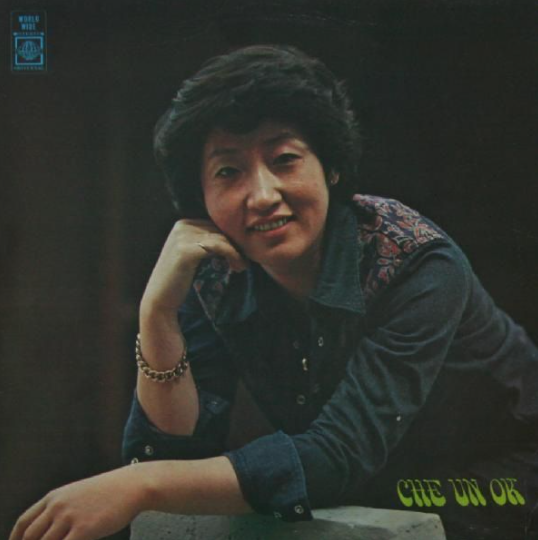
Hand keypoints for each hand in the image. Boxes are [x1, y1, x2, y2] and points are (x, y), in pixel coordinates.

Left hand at [10, 467, 145, 539]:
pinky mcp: (83, 529)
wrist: (131, 485)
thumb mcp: (78, 493)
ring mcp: (69, 517)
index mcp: (54, 497)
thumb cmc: (108, 491)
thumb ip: (61, 508)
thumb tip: (49, 529)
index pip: (24, 522)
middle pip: (30, 537)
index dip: (16, 539)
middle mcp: (58, 506)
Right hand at [141, 218, 247, 315]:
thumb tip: (236, 240)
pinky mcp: (187, 250)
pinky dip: (233, 256)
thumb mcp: (192, 255)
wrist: (160, 299)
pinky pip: (219, 247)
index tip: (241, 255)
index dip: (231, 239)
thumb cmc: (179, 280)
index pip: (215, 225)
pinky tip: (239, 267)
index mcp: (183, 224)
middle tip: (244, 262)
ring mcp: (183, 237)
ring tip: (242, 267)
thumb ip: (206, 243)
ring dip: (237, 252)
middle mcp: (182, 226)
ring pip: (222, 238)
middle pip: (220, 230)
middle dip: (236, 245)